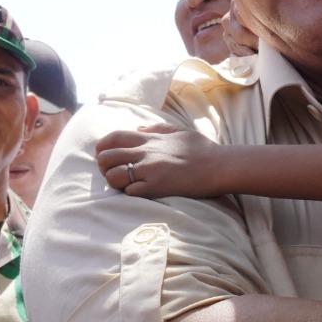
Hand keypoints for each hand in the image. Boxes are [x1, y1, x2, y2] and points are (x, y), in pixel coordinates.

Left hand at [95, 124, 225, 197]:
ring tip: (125, 184)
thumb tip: (139, 128)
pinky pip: (129, 192)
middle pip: (106, 157)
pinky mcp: (156, 187)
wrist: (219, 166)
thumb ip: (157, 128)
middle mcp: (145, 153)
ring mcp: (149, 171)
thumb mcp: (180, 131)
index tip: (105, 154)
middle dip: (104, 166)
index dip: (102, 147)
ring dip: (114, 181)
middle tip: (114, 172)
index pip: (113, 138)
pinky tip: (140, 192)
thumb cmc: (203, 149)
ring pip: (112, 176)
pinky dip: (130, 193)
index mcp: (150, 139)